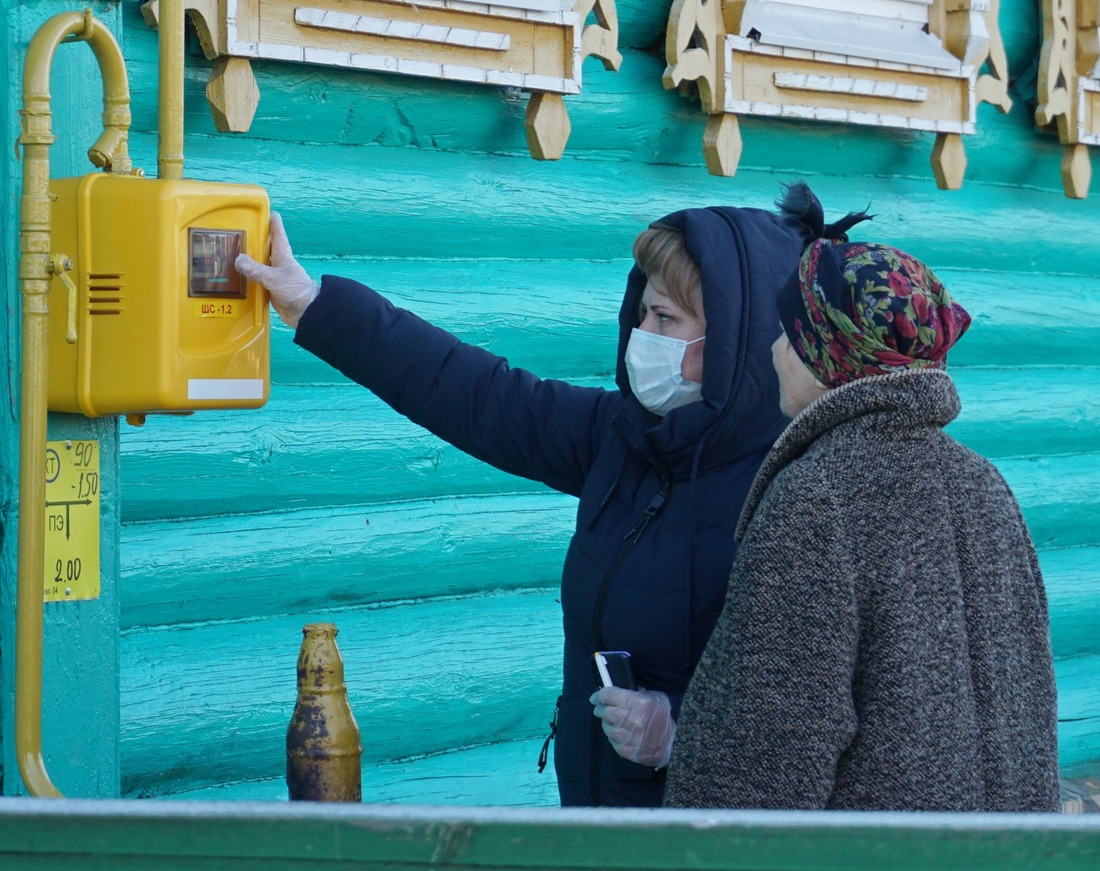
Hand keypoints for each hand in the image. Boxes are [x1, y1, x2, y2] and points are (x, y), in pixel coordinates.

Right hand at [235, 211, 318, 327]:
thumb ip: (256, 269)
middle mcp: (278, 264)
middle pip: (265, 248)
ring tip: (231, 254)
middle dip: (254, 241)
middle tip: (238, 233)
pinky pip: (256, 280)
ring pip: (259, 265)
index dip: (273, 223)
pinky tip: (236, 278)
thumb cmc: (295, 290)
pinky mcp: (271, 290)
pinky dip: (247, 279)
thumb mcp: (274, 278)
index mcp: (283, 255)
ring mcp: (274, 277)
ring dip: (248, 261)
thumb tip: (237, 260)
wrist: (307, 313)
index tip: (269, 212)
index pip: (278, 234)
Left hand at [589, 686, 675, 768]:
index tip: (595, 698)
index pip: (607, 695)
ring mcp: (626, 736)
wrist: (675, 744)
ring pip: (606, 727)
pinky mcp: (626, 750)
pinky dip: (613, 736)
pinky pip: (612, 741)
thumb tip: (623, 691)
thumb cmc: (665, 718)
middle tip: (601, 708)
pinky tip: (619, 733)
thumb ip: (639, 693)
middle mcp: (629, 718)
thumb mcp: (656, 697)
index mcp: (636, 702)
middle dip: (600, 709)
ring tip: (613, 721)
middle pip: (604, 711)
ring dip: (607, 723)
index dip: (598, 695)